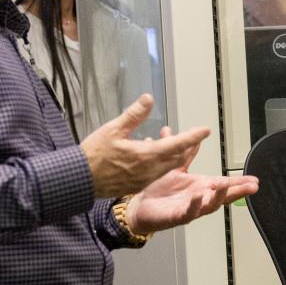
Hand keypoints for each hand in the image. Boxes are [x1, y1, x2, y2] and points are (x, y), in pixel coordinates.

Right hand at [81, 95, 207, 198]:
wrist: (79, 180)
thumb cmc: (94, 154)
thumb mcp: (113, 129)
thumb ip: (134, 115)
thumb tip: (149, 99)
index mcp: (146, 155)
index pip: (177, 144)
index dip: (193, 136)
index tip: (206, 130)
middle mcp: (149, 170)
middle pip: (176, 157)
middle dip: (185, 145)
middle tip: (190, 134)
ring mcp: (144, 179)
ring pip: (167, 166)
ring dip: (172, 154)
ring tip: (170, 142)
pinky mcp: (138, 185)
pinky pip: (156, 173)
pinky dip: (161, 163)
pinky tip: (152, 153)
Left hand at [124, 166, 258, 233]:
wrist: (137, 206)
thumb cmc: (157, 191)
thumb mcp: (175, 167)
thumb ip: (185, 153)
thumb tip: (192, 136)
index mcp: (199, 186)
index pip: (224, 184)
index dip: (239, 183)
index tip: (255, 180)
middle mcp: (198, 198)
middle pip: (223, 196)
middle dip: (238, 191)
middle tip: (252, 187)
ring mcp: (189, 209)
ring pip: (209, 206)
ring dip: (219, 197)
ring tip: (226, 187)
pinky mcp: (175, 217)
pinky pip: (187, 213)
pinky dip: (194, 206)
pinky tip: (199, 197)